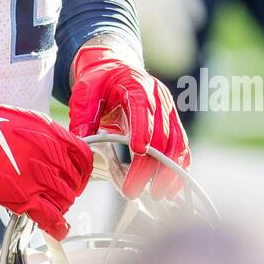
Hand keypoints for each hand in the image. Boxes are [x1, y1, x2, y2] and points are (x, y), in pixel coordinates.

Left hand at [68, 43, 189, 199]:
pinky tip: (171, 187)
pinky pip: (181, 147)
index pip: (143, 108)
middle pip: (161, 132)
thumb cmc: (100, 82)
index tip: (138, 151)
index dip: (143, 129)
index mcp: (137, 85)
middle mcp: (159, 98)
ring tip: (158, 194)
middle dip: (150, 163)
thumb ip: (83, 113)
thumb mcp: (86, 91)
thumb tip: (81, 139)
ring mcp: (169, 112)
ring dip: (169, 170)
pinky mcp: (173, 124)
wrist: (116, 70)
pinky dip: (179, 167)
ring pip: (177, 142)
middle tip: (133, 188)